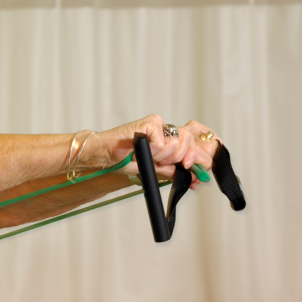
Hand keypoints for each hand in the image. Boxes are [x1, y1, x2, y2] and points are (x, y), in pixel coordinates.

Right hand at [93, 115, 220, 187]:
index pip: (190, 145)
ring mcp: (157, 125)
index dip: (196, 160)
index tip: (197, 177)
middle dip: (178, 159)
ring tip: (146, 156)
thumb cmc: (122, 160)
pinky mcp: (150, 123)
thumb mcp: (152, 169)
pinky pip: (162, 142)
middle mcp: (163, 130)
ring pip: (176, 143)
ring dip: (161, 156)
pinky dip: (152, 151)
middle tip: (162, 164)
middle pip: (188, 141)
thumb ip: (171, 171)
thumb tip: (192, 178)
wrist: (104, 155)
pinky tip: (140, 150)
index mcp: (165, 139)